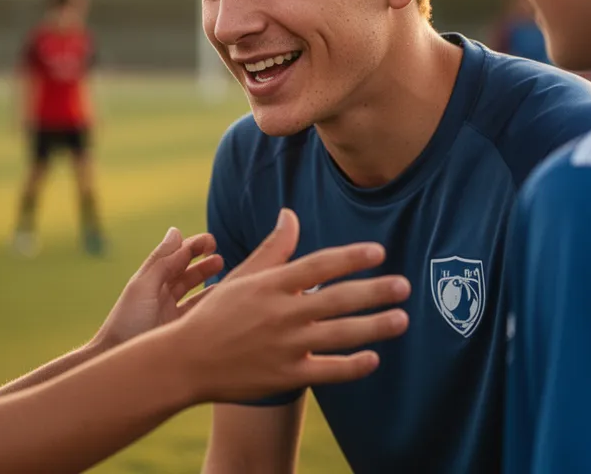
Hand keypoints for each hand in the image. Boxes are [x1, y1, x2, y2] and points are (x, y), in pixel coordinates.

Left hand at [95, 228, 223, 348]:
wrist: (117, 361)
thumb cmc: (127, 322)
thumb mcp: (144, 286)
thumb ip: (162, 260)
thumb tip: (176, 230)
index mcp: (150, 280)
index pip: (174, 257)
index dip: (191, 246)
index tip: (211, 241)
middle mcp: (160, 294)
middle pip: (184, 272)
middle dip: (202, 261)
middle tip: (219, 256)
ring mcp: (169, 313)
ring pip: (193, 290)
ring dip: (207, 279)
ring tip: (223, 272)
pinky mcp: (178, 330)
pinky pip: (197, 310)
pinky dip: (210, 301)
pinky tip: (222, 295)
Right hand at [174, 208, 410, 403]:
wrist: (185, 361)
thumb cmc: (216, 314)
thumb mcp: (243, 275)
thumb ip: (273, 247)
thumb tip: (291, 214)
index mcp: (272, 285)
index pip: (319, 265)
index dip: (351, 257)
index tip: (378, 251)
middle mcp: (282, 313)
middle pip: (337, 298)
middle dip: (374, 291)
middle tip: (404, 285)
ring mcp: (285, 346)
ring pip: (339, 335)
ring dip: (374, 327)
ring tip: (401, 319)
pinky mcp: (285, 376)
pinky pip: (327, 371)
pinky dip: (352, 366)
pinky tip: (373, 359)